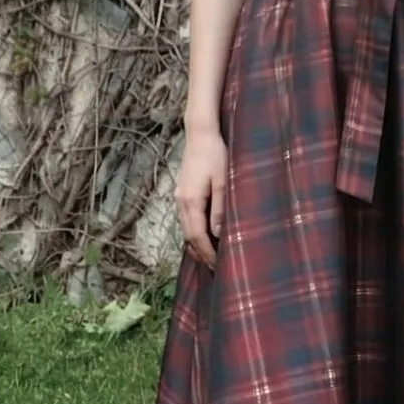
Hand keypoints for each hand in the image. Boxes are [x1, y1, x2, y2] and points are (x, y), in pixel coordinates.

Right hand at [176, 127, 228, 269]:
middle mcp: (181, 202)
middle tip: (215, 269)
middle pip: (188, 236)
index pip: (197, 236)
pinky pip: (186, 220)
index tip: (218, 267)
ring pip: (185, 229)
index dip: (207, 253)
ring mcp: (179, 197)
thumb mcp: (224, 181)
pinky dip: (193, 233)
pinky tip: (203, 237)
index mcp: (191, 201)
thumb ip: (220, 209)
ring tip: (210, 258)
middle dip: (201, 254)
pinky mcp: (182, 192)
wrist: (200, 134)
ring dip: (196, 245)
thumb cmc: (216, 155)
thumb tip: (218, 234)